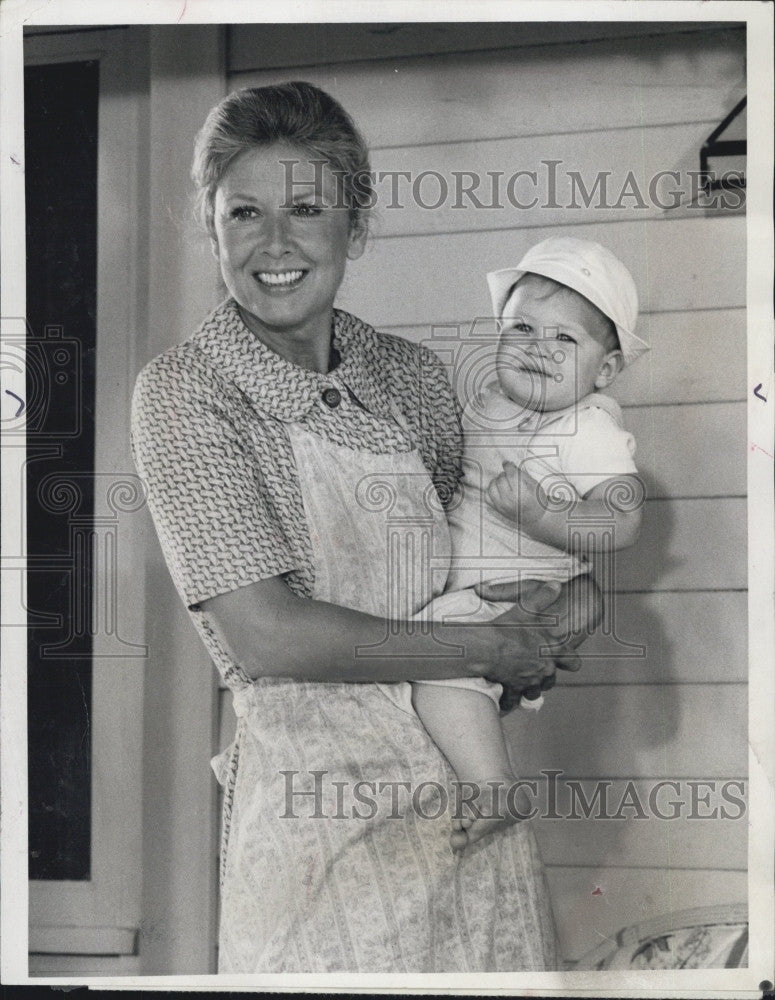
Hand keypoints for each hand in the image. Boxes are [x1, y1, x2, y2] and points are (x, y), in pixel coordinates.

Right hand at [472, 575, 602, 707]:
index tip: (565, 660)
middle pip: (552, 680)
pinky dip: (509, 698)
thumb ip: (543, 596)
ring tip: (520, 681)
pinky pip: (513, 699)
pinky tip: (504, 696)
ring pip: (536, 691)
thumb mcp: (526, 607)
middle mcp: (545, 669)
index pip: (573, 661)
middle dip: (545, 676)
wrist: (486, 647)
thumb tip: (556, 584)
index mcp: (552, 650)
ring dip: (529, 687)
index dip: (570, 661)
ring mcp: (530, 681)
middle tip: (535, 670)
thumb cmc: (507, 628)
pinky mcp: (514, 689)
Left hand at [487, 461, 545, 525]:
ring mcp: (502, 505)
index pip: (511, 474)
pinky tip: (498, 490)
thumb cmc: (537, 500)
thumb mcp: (535, 485)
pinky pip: (487, 496)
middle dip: (505, 474)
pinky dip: (491, 490)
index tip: (507, 464)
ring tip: (505, 483)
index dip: (508, 466)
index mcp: (523, 493)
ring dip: (497, 481)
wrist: (536, 518)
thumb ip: (522, 474)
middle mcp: (510, 500)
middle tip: (510, 477)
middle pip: (501, 479)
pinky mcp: (497, 509)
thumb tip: (510, 465)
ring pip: (492, 486)